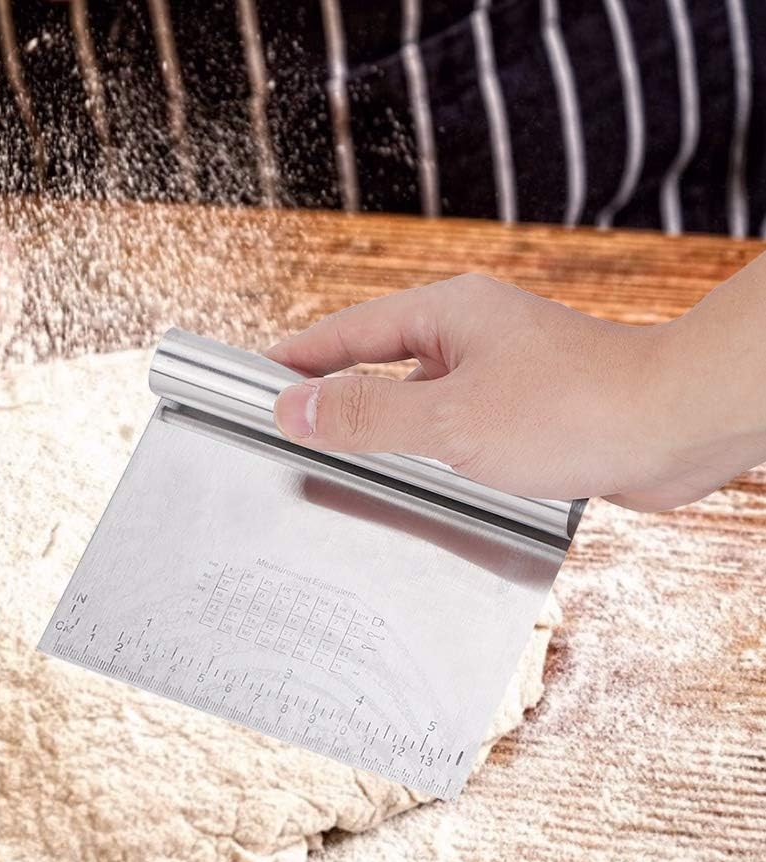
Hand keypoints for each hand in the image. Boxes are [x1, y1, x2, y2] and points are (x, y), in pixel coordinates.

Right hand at [268, 273, 765, 511]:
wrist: (676, 429)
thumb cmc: (575, 410)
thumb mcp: (448, 420)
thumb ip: (365, 416)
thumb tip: (293, 409)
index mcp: (447, 315)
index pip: (347, 330)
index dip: (298, 357)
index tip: (257, 376)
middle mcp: (472, 335)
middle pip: (378, 360)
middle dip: (334, 394)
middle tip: (290, 425)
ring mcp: (501, 370)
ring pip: (419, 396)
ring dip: (383, 425)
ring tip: (341, 456)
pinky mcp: (526, 406)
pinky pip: (456, 422)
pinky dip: (428, 445)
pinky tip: (418, 474)